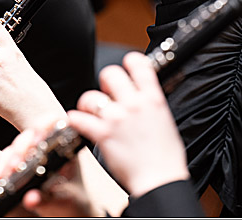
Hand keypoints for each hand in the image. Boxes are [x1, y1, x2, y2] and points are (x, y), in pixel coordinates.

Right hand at [0, 124, 95, 217]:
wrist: (70, 210)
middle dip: (18, 150)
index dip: (43, 127)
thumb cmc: (74, 201)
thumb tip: (31, 198)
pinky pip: (5, 161)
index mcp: (65, 148)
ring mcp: (32, 154)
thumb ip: (50, 200)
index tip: (35, 141)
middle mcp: (47, 147)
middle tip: (14, 167)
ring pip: (14, 148)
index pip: (55, 124)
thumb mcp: (66, 201)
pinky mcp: (19, 164)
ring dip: (4, 161)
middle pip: (29, 136)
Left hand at [68, 51, 189, 197]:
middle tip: (106, 92)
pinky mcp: (103, 134)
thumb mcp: (165, 121)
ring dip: (88, 103)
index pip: (139, 64)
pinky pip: (79, 119)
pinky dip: (75, 120)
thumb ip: (151, 105)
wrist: (160, 181)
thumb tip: (143, 98)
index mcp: (153, 99)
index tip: (126, 68)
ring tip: (90, 112)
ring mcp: (117, 118)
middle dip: (105, 81)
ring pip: (91, 96)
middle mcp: (134, 104)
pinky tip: (77, 122)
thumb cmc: (166, 158)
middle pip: (110, 74)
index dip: (129, 62)